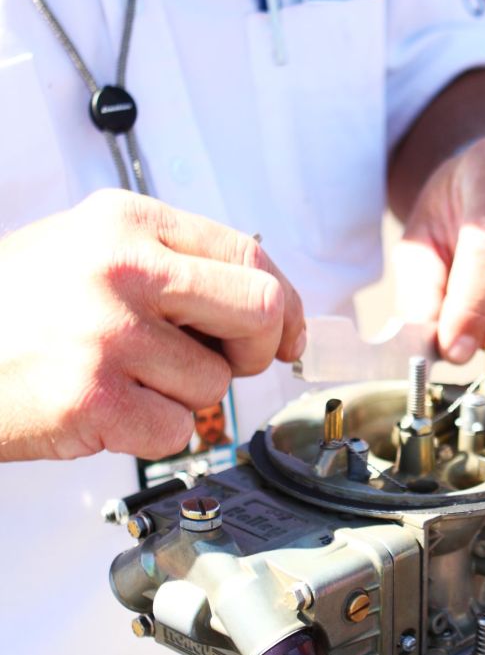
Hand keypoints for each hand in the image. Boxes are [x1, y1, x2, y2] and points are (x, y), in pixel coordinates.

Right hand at [0, 190, 305, 461]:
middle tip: (225, 361)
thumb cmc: (12, 308)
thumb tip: (271, 307)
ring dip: (183, 395)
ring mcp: (107, 333)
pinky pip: (176, 430)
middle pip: (258, 310)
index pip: (249, 254)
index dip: (283, 301)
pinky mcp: (93, 398)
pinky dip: (152, 432)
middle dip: (257, 348)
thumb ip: (173, 264)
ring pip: (215, 383)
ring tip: (125, 378)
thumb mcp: (87, 249)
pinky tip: (106, 410)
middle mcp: (122, 268)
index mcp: (126, 222)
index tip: (288, 331)